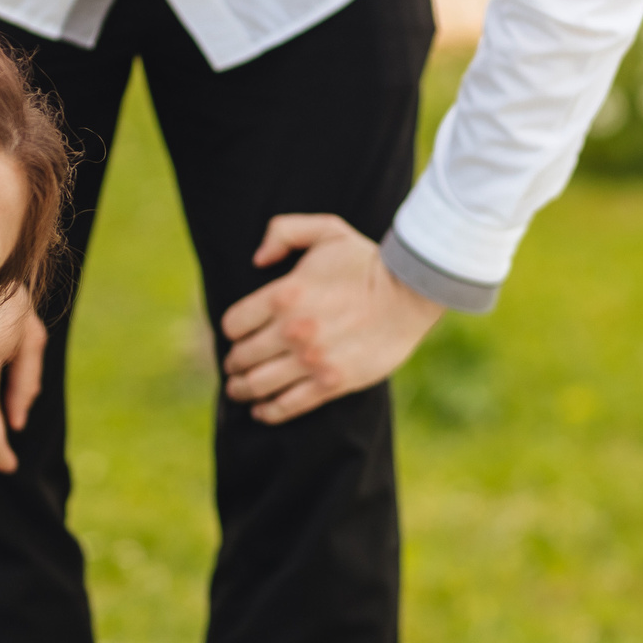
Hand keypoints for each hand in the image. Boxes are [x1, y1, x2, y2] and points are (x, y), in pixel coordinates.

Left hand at [219, 215, 443, 424]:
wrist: (411, 295)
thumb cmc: (367, 262)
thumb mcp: (327, 230)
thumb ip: (283, 231)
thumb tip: (257, 260)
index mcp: (284, 294)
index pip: (233, 323)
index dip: (232, 330)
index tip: (238, 334)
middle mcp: (292, 330)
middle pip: (242, 356)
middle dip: (234, 361)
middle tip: (235, 364)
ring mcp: (312, 360)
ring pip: (258, 384)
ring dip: (242, 388)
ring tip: (240, 389)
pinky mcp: (332, 383)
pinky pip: (287, 405)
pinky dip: (269, 411)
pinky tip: (262, 410)